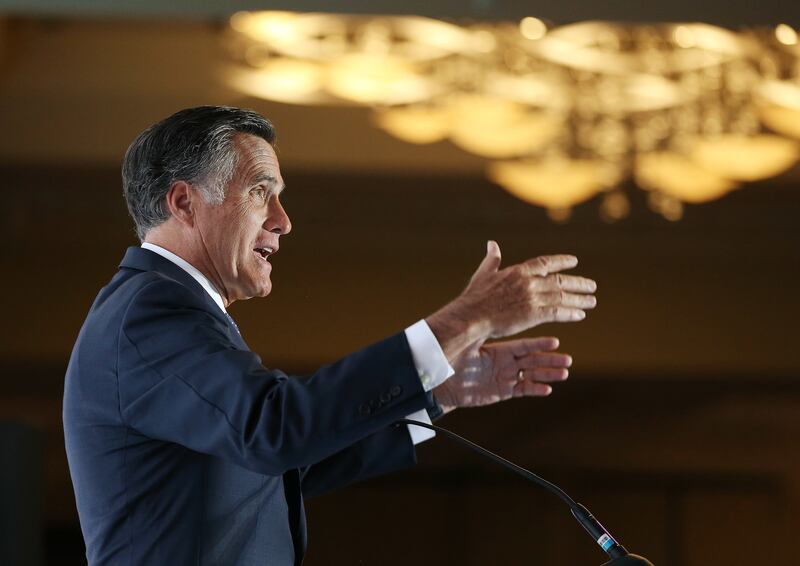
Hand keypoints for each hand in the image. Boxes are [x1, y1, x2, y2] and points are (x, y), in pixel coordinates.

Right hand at [426, 241, 596, 361]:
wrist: (472, 316)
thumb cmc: (474, 298)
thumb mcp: (484, 274)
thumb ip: (492, 259)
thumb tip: (492, 243)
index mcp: (518, 271)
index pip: (546, 263)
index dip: (561, 261)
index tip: (574, 261)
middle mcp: (529, 282)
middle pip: (560, 280)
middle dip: (578, 283)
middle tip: (592, 286)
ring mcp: (532, 298)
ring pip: (562, 297)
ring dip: (579, 299)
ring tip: (592, 301)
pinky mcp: (533, 314)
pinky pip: (558, 312)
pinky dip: (570, 313)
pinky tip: (580, 315)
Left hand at [434, 336, 570, 413]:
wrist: (443, 380)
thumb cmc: (453, 359)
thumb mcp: (469, 343)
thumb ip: (481, 328)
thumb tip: (485, 307)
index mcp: (499, 350)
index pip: (524, 346)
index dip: (540, 344)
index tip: (556, 341)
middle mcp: (505, 363)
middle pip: (532, 360)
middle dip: (550, 360)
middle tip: (568, 359)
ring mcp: (505, 378)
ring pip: (531, 375)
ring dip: (548, 374)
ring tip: (564, 373)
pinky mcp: (502, 392)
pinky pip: (522, 390)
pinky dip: (535, 389)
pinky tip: (548, 389)